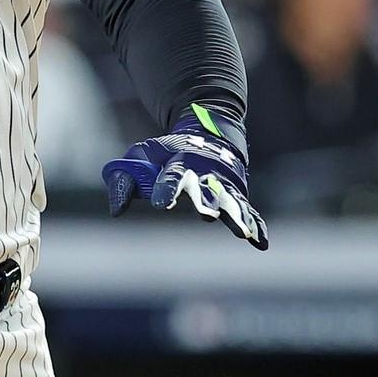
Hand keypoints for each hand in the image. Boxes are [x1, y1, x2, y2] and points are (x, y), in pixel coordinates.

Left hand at [103, 107, 268, 248]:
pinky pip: (249, 211)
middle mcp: (205, 174)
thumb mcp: (140, 158)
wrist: (207, 134)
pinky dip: (256, 225)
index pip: (172, 176)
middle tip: (207, 215)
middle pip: (207, 189)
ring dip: (236, 216)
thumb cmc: (165, 154)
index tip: (159, 203)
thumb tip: (116, 210)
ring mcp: (224, 185)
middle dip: (206, 200)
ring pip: (232, 201)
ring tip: (242, 232)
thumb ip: (124, 181)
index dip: (166, 188)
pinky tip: (261, 242)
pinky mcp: (238, 195)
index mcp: (179, 162)